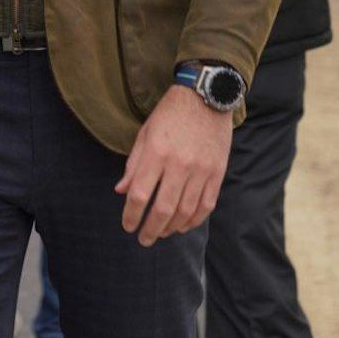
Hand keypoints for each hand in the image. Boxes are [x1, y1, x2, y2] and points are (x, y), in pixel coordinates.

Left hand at [115, 84, 232, 246]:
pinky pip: (206, 205)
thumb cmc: (169, 114)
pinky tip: (183, 226)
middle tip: (143, 240)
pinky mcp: (217, 173)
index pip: (139, 194)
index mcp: (156, 153)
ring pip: (185, 211)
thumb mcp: (145, 133)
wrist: (206, 98)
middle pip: (162, 209)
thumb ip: (134, 164)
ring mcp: (201, 170)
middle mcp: (179, 164)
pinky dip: (194, 220)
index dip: (131, 215)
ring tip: (161, 233)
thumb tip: (121, 191)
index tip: (127, 226)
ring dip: (171, 228)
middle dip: (150, 230)